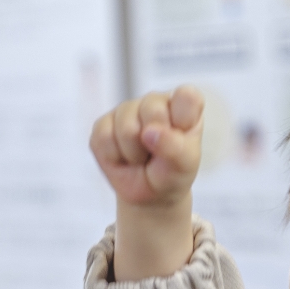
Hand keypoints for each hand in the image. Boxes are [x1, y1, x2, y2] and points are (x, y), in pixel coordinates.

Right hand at [90, 86, 203, 207]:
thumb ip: (174, 147)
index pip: (186, 96)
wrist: (149, 193)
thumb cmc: (172, 172)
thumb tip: (148, 131)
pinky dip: (114, 157)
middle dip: (154, 143)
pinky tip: (123, 158)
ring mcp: (126, 110)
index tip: (182, 137)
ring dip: (134, 154)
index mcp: (182, 104)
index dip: (182, 118)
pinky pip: (104, 138)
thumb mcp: (184, 165)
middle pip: (152, 111)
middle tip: (157, 155)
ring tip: (140, 158)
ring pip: (126, 128)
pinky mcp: (103, 124)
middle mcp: (154, 100)